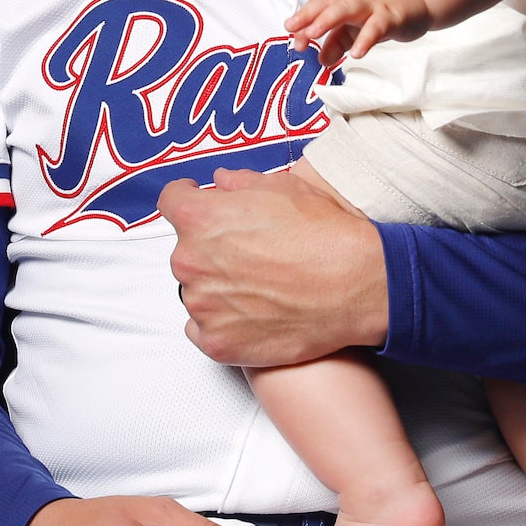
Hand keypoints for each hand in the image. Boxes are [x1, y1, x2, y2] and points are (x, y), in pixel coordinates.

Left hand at [160, 167, 389, 365]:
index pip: (170, 201)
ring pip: (196, 291)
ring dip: (216, 287)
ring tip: (259, 286)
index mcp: (199, 217)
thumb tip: (220, 183)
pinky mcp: (217, 342)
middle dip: (208, 248)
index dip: (185, 197)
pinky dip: (220, 323)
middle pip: (185, 250)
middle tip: (248, 253)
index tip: (193, 200)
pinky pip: (201, 329)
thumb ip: (239, 182)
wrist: (355, 286)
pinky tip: (252, 314)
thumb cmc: (324, 233)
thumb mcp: (283, 187)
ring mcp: (202, 306)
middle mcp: (190, 261)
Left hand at [286, 0, 430, 66]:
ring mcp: (374, 5)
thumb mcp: (356, 26)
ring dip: (328, 19)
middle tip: (295, 30)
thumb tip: (321, 59)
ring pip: (349, 8)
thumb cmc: (382, 8)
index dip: (304, 17)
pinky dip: (365, 39)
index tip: (290, 31)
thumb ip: (337, 41)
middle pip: (329, 2)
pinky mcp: (392, 16)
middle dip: (310, 15)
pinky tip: (357, 53)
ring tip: (313, 35)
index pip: (319, 4)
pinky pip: (377, 26)